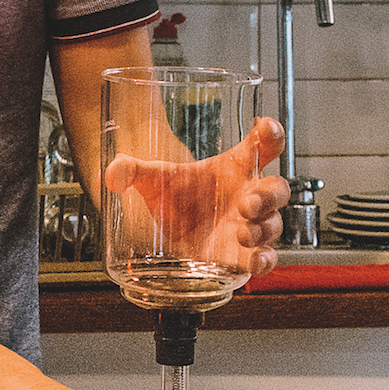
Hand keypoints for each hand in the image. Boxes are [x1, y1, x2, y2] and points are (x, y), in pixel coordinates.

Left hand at [103, 116, 288, 280]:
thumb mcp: (153, 180)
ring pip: (274, 224)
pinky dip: (267, 261)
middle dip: (267, 195)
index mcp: (235, 168)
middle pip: (276, 189)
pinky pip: (268, 258)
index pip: (262, 144)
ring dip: (263, 228)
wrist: (171, 232)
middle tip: (245, 202)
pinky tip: (257, 262)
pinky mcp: (245, 256)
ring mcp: (251, 227)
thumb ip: (131, 170)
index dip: (271, 134)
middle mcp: (250, 195)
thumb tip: (112, 174)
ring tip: (242, 233)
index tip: (267, 127)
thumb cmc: (176, 196)